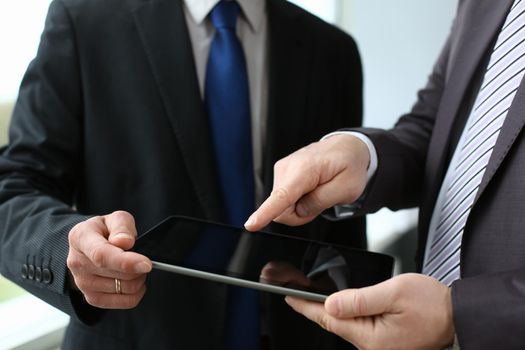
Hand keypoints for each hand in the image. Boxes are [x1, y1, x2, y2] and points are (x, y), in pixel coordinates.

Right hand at [67, 211, 151, 308]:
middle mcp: (77, 263)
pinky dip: (137, 293)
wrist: (90, 245)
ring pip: (125, 289)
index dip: (126, 262)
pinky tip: (134, 280)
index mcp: (80, 238)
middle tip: (140, 256)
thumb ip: (122, 226)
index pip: (102, 255)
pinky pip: (125, 302)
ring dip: (139, 278)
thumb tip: (124, 242)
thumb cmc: (105, 230)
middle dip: (138, 266)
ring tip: (134, 266)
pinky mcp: (92, 298)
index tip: (147, 264)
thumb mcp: (115, 218)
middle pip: (118, 274)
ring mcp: (82, 283)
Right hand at [244, 134, 369, 230]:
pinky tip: (310, 189)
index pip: (282, 196)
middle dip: (299, 215)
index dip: (265, 213)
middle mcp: (288, 167)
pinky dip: (297, 200)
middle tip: (320, 203)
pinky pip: (282, 198)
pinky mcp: (281, 173)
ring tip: (317, 193)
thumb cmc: (349, 165)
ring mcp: (282, 169)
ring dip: (299, 207)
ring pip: (280, 205)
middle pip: (281, 209)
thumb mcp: (347, 188)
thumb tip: (299, 210)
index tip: (250, 224)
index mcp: (305, 169)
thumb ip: (322, 201)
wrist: (347, 147)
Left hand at [285, 273, 454, 349]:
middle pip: (333, 323)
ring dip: (327, 309)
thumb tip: (330, 304)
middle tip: (293, 291)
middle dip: (312, 307)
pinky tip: (338, 303)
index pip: (328, 320)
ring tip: (311, 294)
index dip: (305, 306)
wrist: (457, 315)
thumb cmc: (432, 305)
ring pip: (344, 324)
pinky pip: (357, 325)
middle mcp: (371, 345)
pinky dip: (344, 312)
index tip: (288, 296)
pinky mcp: (383, 339)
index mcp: (370, 336)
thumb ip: (359, 299)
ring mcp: (377, 344)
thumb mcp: (393, 294)